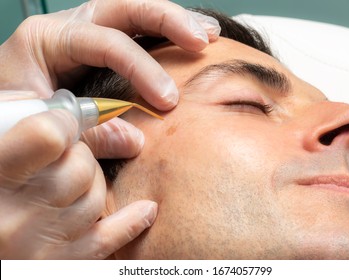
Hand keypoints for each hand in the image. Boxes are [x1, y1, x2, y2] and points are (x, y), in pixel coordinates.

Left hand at [0, 0, 219, 158]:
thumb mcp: (42, 128)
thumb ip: (86, 135)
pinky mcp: (101, 47)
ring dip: (175, 20)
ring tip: (207, 34)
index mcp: (45, 40)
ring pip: (136, 13)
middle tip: (200, 41)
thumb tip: (134, 140)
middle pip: (125, 8)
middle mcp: (69, 27)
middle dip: (167, 21)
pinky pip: (138, 31)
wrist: (6, 118)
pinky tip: (192, 39)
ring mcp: (87, 32)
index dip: (141, 68)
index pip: (104, 41)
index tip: (167, 101)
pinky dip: (167, 34)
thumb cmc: (15, 120)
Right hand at [0, 92, 157, 258]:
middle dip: (80, 154)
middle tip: (62, 156)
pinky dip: (131, 222)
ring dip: (91, 183)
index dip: (65, 122)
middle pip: (81, 168)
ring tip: (69, 182)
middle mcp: (11, 217)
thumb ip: (30, 123)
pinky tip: (147, 208)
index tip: (67, 123)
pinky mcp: (55, 266)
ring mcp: (35, 247)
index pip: (50, 135)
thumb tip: (92, 114)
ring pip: (95, 199)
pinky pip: (106, 240)